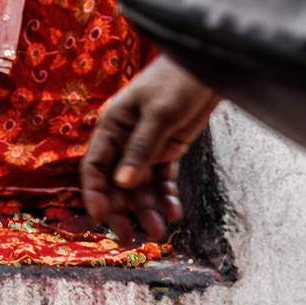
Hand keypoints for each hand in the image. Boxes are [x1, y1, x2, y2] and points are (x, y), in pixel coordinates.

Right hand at [80, 55, 218, 245]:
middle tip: (129, 239)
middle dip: (122, 212)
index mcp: (112, 127)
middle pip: (116, 185)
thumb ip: (141, 149)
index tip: (101, 218)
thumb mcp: (159, 113)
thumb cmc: (178, 80)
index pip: (95, 167)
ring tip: (160, 230)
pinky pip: (161, 181)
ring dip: (148, 210)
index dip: (95, 194)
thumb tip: (123, 184)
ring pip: (140, 188)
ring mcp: (146, 148)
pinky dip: (166, 198)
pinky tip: (174, 213)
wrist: (210, 64)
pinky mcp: (167, 151)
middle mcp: (124, 142)